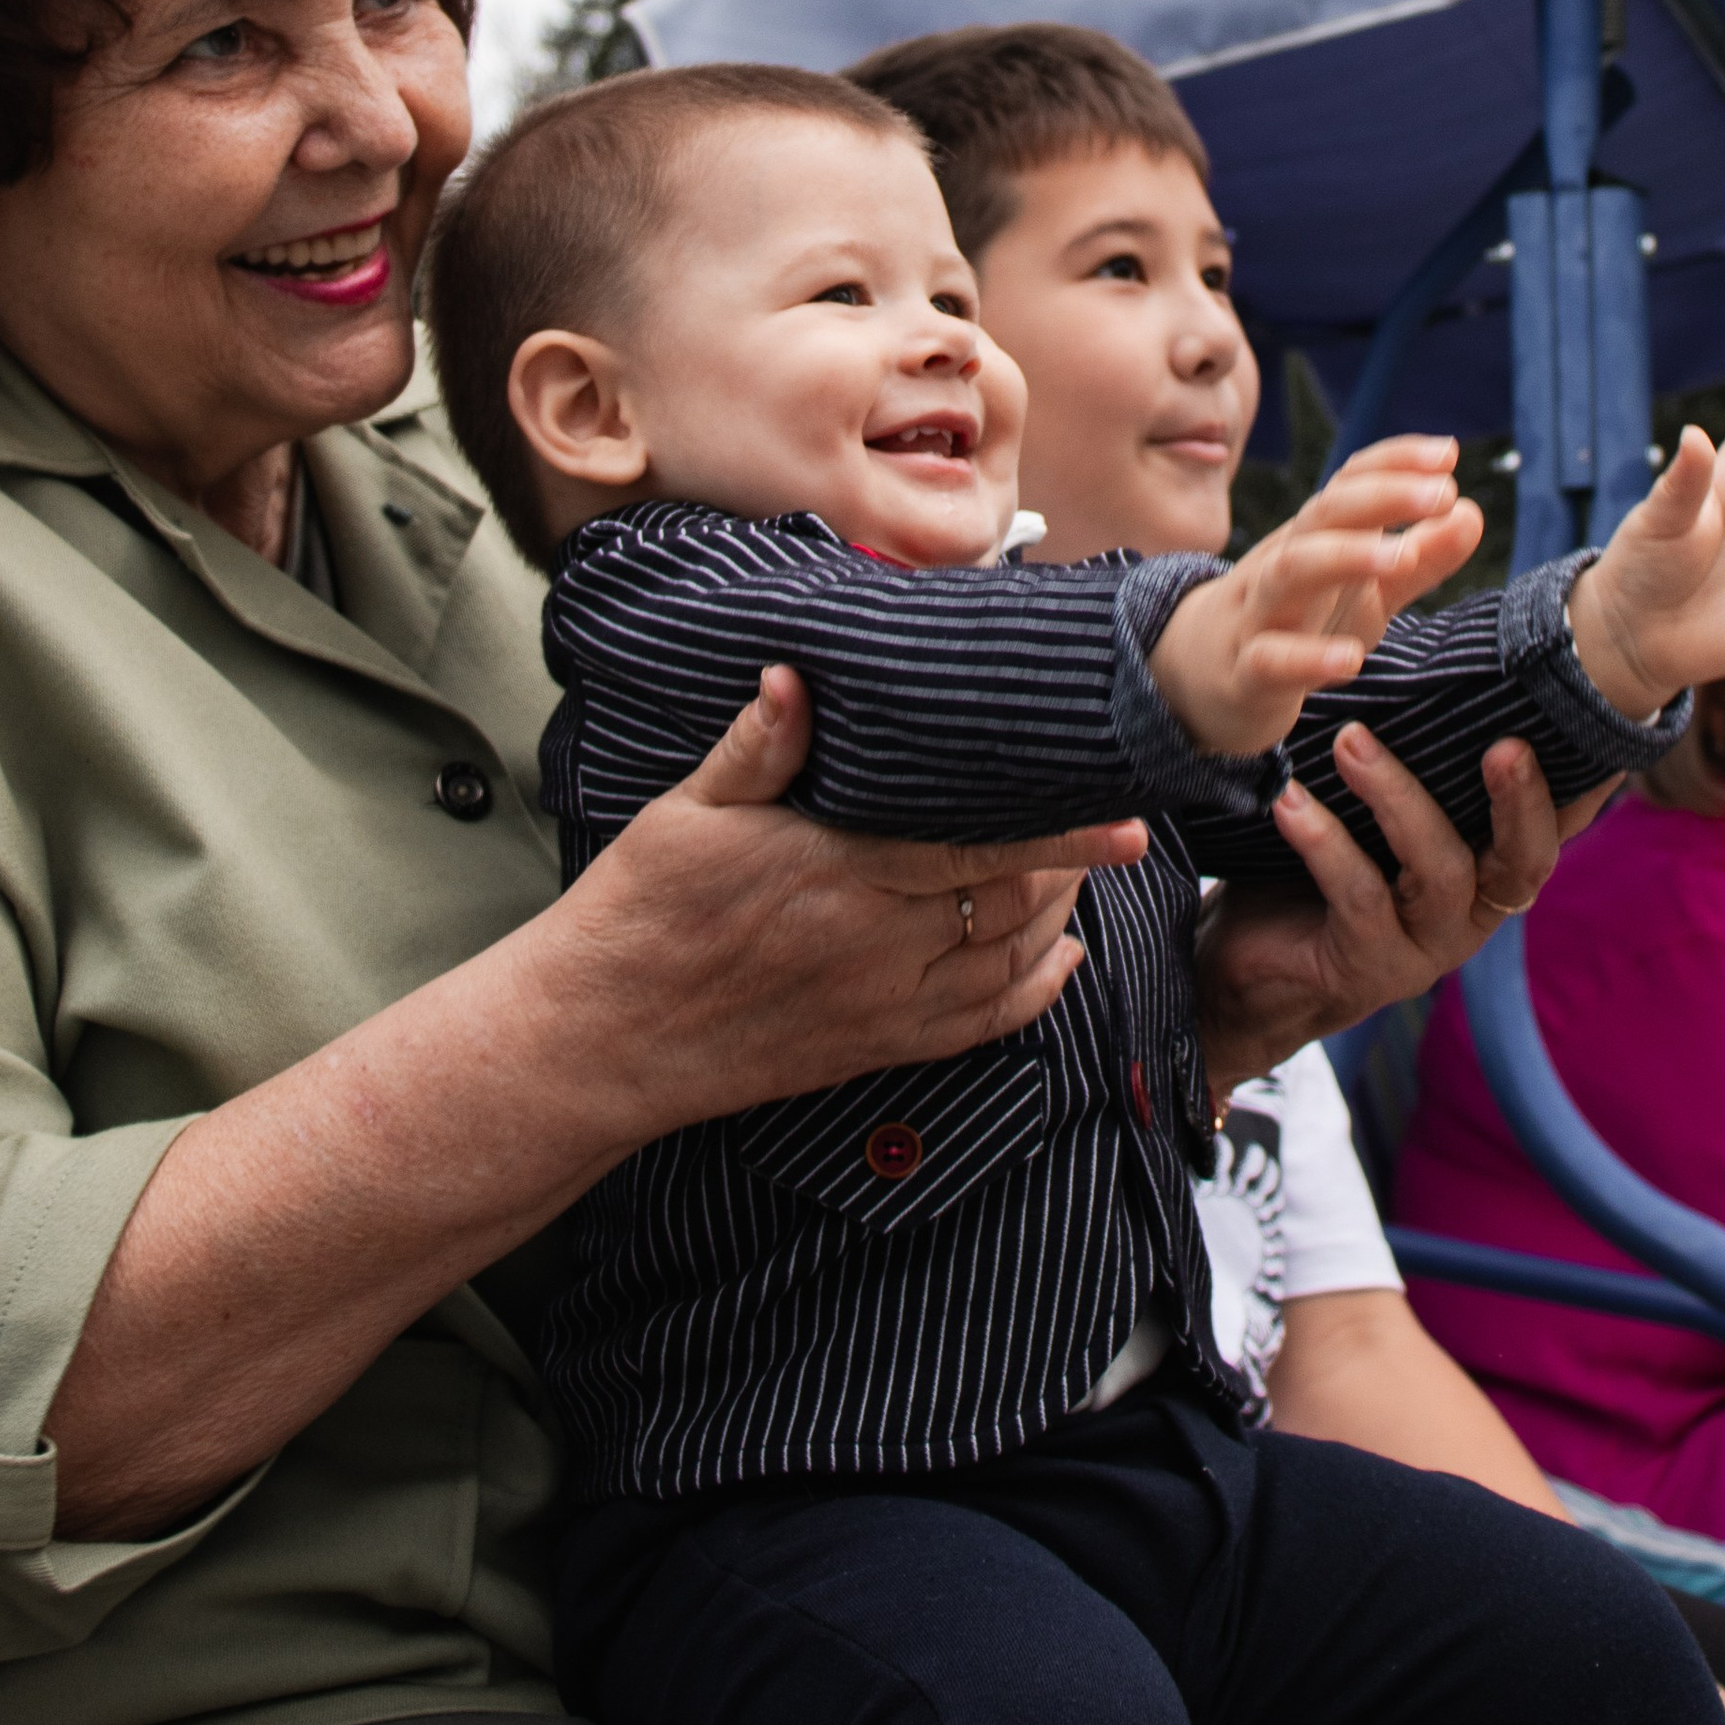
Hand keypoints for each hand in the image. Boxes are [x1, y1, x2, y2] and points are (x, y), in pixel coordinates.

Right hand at [565, 666, 1127, 1126]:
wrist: (601, 1037)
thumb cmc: (640, 914)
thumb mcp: (684, 812)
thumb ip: (758, 746)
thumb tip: (797, 676)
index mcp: (834, 871)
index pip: (975, 846)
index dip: (1059, 834)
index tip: (1123, 815)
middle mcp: (873, 944)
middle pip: (1011, 902)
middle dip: (1074, 864)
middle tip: (1108, 815)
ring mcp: (880, 1004)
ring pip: (1010, 962)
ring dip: (1060, 916)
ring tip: (1083, 868)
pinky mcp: (875, 1048)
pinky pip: (981, 1027)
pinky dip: (1035, 992)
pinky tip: (1059, 958)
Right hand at [1153, 440, 1481, 752]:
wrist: (1198, 679)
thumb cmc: (1294, 623)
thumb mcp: (1364, 593)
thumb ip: (1419, 559)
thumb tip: (1471, 511)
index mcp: (1315, 538)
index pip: (1349, 484)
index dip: (1394, 463)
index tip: (1447, 454)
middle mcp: (1284, 563)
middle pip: (1323, 515)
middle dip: (1381, 496)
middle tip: (1440, 492)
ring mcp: (1260, 615)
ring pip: (1291, 572)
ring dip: (1345, 556)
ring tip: (1401, 556)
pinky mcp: (1245, 673)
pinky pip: (1270, 659)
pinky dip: (1308, 658)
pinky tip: (1351, 660)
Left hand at [1196, 725, 1556, 1091]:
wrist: (1244, 964)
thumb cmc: (1315, 864)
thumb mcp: (1375, 811)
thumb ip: (1419, 760)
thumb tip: (1440, 661)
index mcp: (1489, 872)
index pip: (1551, 827)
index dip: (1578, 784)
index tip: (1582, 723)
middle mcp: (1473, 913)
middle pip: (1524, 860)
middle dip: (1521, 800)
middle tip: (1506, 744)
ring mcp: (1426, 948)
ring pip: (1439, 870)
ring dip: (1397, 798)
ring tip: (1352, 741)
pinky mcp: (1369, 967)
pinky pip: (1360, 896)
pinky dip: (1326, 841)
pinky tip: (1289, 799)